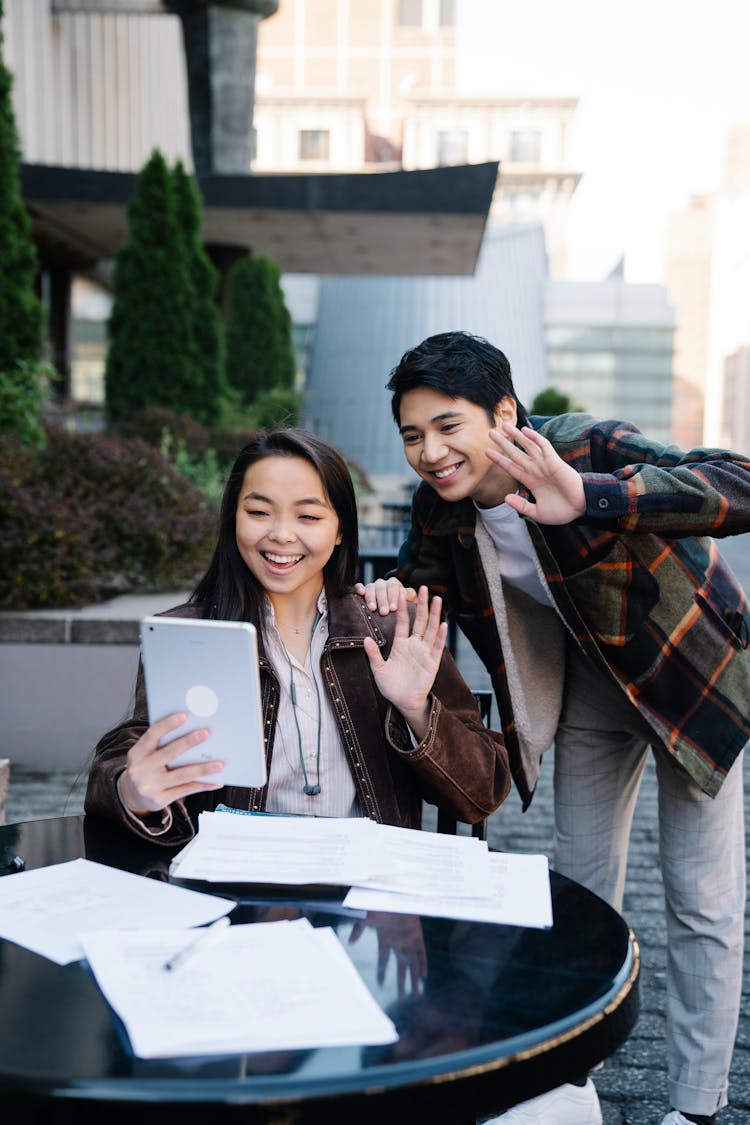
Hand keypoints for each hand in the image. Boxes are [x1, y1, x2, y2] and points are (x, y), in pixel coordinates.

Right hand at [118, 713, 223, 815]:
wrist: (132, 796)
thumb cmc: (147, 767)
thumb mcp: (146, 754)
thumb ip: (162, 744)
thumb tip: (193, 730)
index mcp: (137, 753)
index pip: (151, 736)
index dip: (167, 725)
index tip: (184, 716)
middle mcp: (141, 770)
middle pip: (168, 754)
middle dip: (188, 742)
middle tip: (206, 733)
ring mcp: (150, 787)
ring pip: (181, 775)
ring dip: (202, 769)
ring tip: (220, 764)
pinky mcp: (160, 800)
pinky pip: (185, 790)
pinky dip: (202, 785)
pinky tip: (216, 781)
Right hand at [349, 912, 426, 997]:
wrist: (395, 893)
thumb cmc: (379, 904)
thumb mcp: (366, 918)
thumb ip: (358, 930)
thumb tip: (350, 942)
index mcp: (385, 939)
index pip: (384, 961)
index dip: (382, 973)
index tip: (381, 985)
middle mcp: (398, 942)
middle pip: (401, 967)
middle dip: (402, 982)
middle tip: (401, 998)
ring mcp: (408, 939)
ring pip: (412, 963)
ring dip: (413, 977)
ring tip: (415, 993)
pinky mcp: (417, 935)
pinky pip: (421, 952)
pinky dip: (423, 963)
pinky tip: (424, 975)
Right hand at [354, 577, 417, 615]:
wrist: (392, 611)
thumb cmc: (402, 607)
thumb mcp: (410, 601)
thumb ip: (410, 596)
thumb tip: (406, 593)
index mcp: (394, 584)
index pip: (393, 586)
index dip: (393, 596)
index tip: (393, 608)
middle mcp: (383, 583)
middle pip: (381, 587)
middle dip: (382, 600)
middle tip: (384, 612)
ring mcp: (372, 587)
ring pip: (370, 587)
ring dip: (371, 598)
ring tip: (373, 608)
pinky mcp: (363, 591)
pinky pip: (359, 586)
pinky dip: (359, 588)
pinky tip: (360, 592)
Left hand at [363, 586, 446, 740]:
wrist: (404, 702)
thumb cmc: (391, 687)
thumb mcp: (378, 669)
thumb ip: (374, 654)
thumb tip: (365, 639)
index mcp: (401, 645)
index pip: (402, 622)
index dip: (402, 608)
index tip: (400, 592)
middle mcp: (414, 645)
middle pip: (419, 620)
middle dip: (421, 604)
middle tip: (422, 587)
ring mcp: (424, 652)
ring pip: (431, 629)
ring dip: (434, 615)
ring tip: (437, 599)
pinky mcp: (432, 662)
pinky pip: (437, 647)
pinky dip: (441, 636)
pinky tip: (443, 624)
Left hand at [487, 421, 585, 524]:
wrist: (580, 508)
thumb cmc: (561, 511)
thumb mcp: (536, 513)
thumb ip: (521, 506)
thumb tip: (506, 497)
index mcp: (530, 481)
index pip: (511, 467)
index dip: (499, 459)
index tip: (487, 452)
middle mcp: (536, 470)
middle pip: (515, 453)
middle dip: (503, 443)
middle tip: (490, 432)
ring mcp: (545, 464)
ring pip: (527, 446)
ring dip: (516, 436)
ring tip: (504, 425)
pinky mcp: (555, 461)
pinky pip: (544, 446)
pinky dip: (535, 438)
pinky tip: (525, 430)